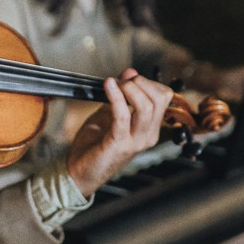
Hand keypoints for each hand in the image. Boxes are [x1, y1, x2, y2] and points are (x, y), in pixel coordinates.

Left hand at [66, 70, 172, 197]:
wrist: (79, 171)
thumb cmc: (95, 144)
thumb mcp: (110, 114)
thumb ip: (122, 95)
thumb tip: (130, 72)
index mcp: (150, 128)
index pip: (164, 96)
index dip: (148, 82)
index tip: (128, 78)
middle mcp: (148, 135)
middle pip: (159, 99)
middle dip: (140, 83)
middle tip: (121, 81)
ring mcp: (136, 141)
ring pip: (146, 107)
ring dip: (129, 89)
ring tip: (114, 84)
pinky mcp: (119, 144)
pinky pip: (123, 116)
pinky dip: (116, 97)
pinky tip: (107, 86)